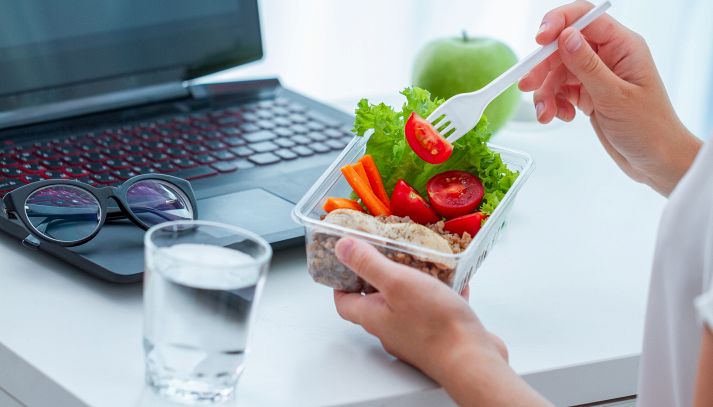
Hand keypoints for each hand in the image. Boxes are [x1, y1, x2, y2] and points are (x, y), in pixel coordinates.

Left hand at [333, 237, 549, 406]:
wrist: (472, 360)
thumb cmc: (435, 325)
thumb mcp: (397, 282)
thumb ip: (369, 264)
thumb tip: (342, 248)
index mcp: (374, 316)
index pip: (345, 302)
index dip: (341, 283)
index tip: (347, 264)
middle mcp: (391, 329)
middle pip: (376, 302)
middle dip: (380, 277)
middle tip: (387, 255)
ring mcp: (416, 335)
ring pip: (407, 304)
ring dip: (412, 283)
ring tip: (423, 263)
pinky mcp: (440, 336)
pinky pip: (436, 310)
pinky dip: (441, 293)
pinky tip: (454, 281)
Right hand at [519, 0, 700, 195]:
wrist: (657, 161)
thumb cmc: (649, 129)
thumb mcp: (615, 97)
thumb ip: (587, 66)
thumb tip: (566, 36)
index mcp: (622, 46)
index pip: (585, 19)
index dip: (559, 24)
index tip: (539, 41)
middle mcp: (608, 56)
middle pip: (563, 47)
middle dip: (543, 67)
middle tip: (528, 85)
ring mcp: (597, 76)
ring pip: (557, 72)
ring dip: (545, 92)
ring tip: (545, 114)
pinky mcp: (589, 95)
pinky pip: (561, 91)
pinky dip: (553, 104)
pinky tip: (559, 117)